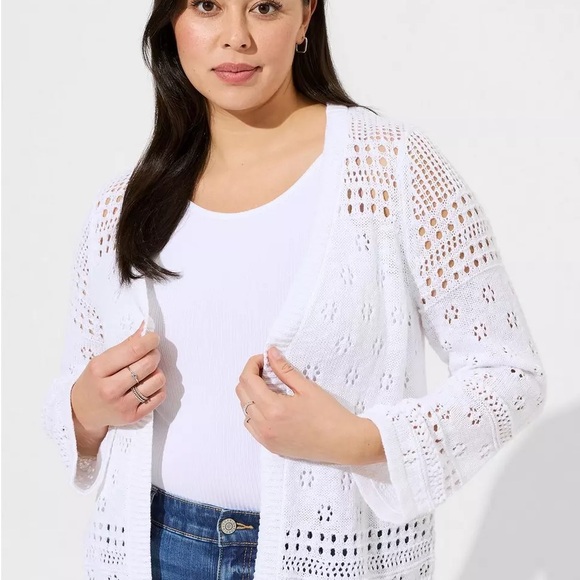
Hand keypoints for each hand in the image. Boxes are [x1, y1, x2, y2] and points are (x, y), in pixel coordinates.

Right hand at [70, 320, 166, 434]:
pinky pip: (159, 396)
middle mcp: (110, 389)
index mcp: (99, 369)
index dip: (149, 341)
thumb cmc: (94, 381)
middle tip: (151, 354)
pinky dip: (158, 388)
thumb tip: (145, 329)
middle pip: (148, 364)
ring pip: (157, 380)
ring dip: (157, 372)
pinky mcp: (132, 417)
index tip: (153, 338)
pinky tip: (148, 386)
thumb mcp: (101, 361)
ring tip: (147, 372)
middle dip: (154, 355)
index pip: (133, 350)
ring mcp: (122, 405)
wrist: (81, 413)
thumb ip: (125, 346)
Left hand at [235, 346, 370, 464]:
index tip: (265, 359)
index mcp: (273, 408)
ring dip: (251, 394)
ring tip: (270, 387)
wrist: (342, 442)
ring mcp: (265, 438)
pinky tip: (270, 405)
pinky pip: (251, 425)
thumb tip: (270, 353)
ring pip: (244, 410)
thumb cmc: (329, 415)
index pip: (248, 380)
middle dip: (250, 376)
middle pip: (241, 393)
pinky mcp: (270, 446)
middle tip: (267, 369)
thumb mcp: (306, 387)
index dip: (253, 364)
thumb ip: (284, 369)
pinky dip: (254, 411)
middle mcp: (264, 425)